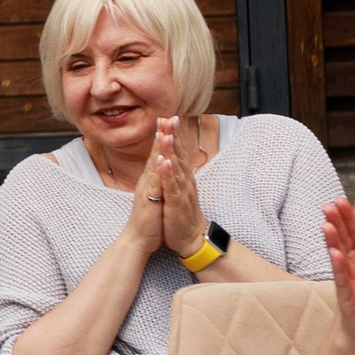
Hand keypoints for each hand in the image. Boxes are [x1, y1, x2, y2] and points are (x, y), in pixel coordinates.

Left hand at [143, 115, 209, 259]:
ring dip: (172, 151)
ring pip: (176, 168)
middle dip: (174, 136)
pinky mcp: (176, 204)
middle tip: (171, 117)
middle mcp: (185, 181)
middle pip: (180, 155)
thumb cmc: (182, 213)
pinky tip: (164, 163)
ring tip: (167, 135)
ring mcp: (182, 192)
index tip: (169, 116)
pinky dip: (168, 174)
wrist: (190, 237)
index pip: (179, 152)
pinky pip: (172, 187)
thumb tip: (174, 157)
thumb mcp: (178, 189)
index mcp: (183, 177)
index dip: (174, 134)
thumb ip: (177, 173)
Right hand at [326, 189, 354, 343]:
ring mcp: (346, 278)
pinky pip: (341, 278)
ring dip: (332, 241)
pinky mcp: (346, 294)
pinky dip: (338, 266)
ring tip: (327, 225)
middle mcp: (351, 264)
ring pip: (337, 256)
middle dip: (336, 223)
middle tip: (328, 205)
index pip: (353, 232)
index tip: (339, 199)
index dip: (346, 216)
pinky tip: (335, 254)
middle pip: (342, 239)